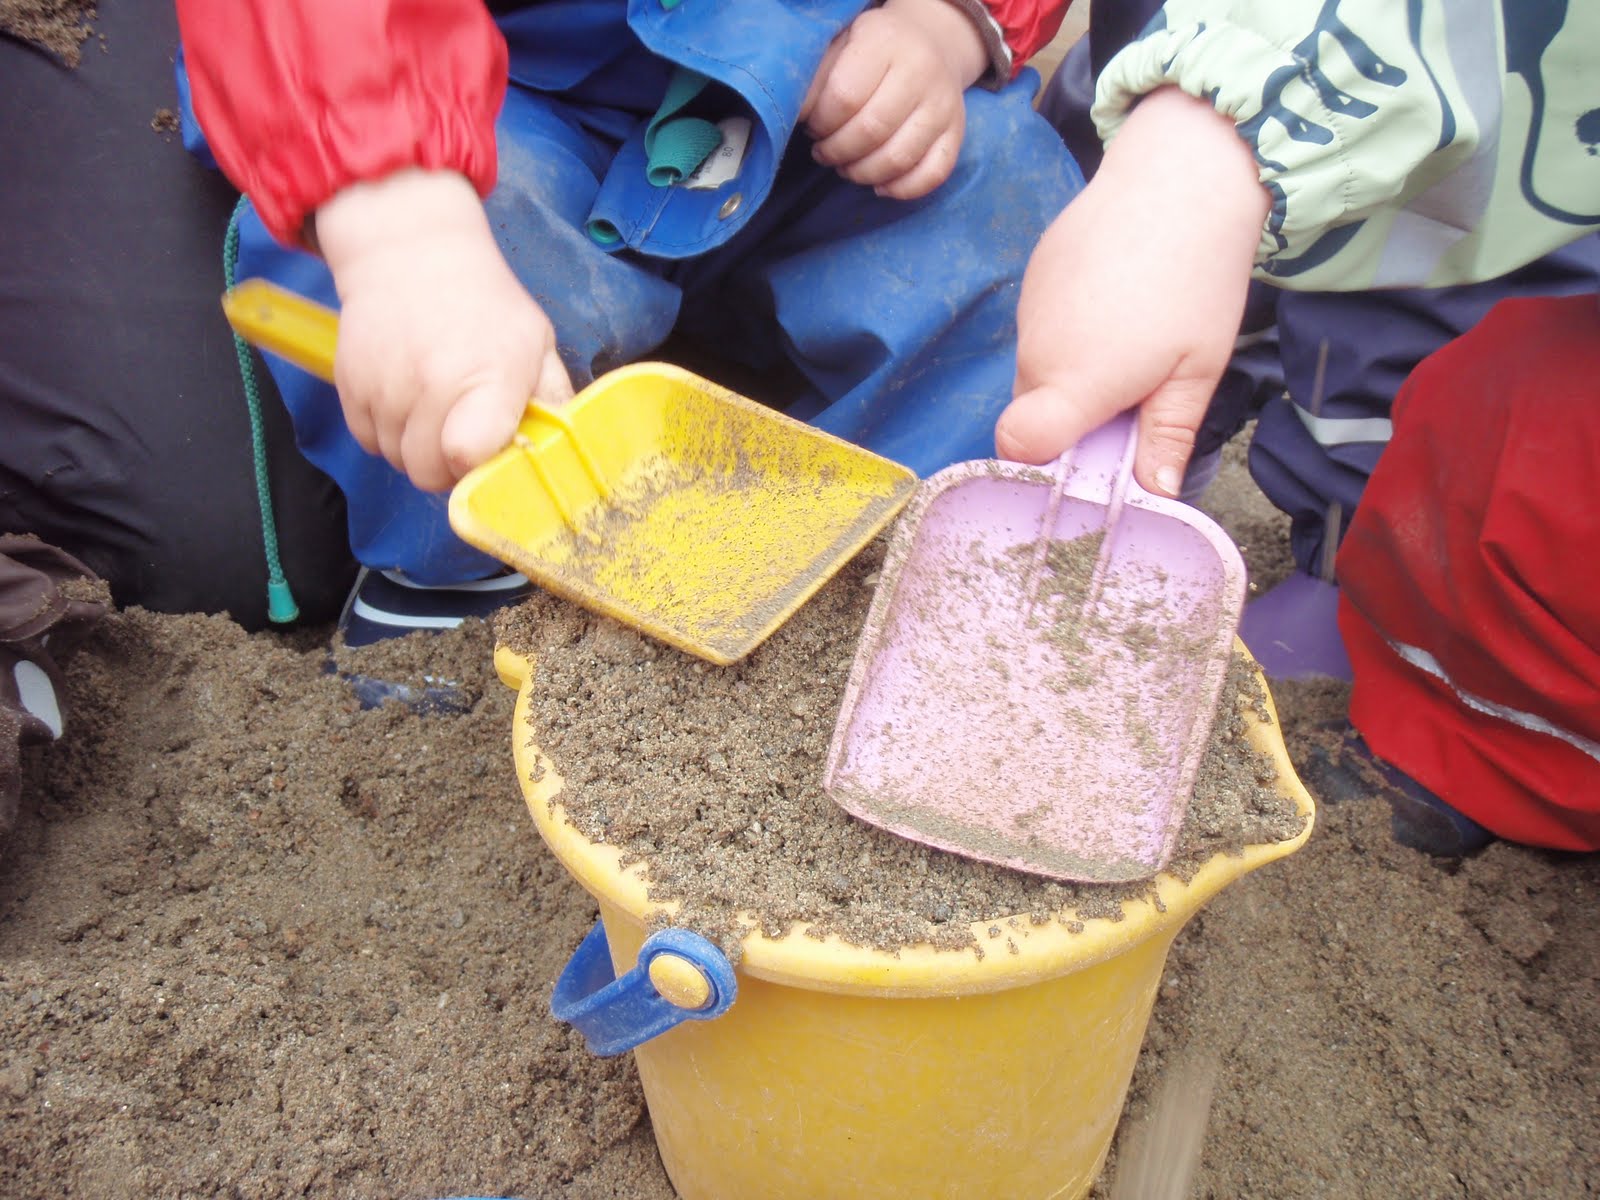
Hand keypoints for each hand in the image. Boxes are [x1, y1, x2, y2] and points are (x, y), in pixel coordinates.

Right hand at [313, 168, 573, 492]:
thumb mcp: (535, 342)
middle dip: (447, 466)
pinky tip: (406, 399)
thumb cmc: (485, 306)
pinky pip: (366, 441)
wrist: (412, 255)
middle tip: (462, 433)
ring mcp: (385, 388)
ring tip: (435, 407)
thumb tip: (562, 447)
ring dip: (416, 447)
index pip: (467, 456)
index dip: (478, 468)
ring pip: (396, 460)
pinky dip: (386, 431)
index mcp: (487, 379)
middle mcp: (429, 386)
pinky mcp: (350, 386)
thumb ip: (551, 398)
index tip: (488, 452)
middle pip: (428, 474)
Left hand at [800, 0, 986, 199]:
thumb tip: (797, 116)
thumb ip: (815, 78)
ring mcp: (944, 105)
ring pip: (898, 158)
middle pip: (871, 132)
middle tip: (824, 151)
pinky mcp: (956, 133)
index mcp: (886, 41)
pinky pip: (932, 175)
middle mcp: (921, 72)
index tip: (812, 125)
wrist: (931, 43)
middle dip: (836, 151)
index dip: (820, 122)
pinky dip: (901, 189)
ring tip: (845, 166)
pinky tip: (879, 184)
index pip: (845, 97)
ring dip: (862, 173)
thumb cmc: (872, 50)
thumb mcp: (840, 45)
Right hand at [997, 88, 1269, 496]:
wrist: (1181, 174)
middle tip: (1132, 401)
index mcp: (1075, 382)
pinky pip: (1041, 330)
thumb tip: (1154, 496)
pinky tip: (1116, 304)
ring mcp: (1031, 311)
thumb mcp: (1196, 369)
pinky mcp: (1035, 278)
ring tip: (1132, 342)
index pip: (1015, 446)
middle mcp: (1037, 351)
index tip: (1083, 460)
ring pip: (1038, 372)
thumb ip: (1167, 436)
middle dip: (1072, 422)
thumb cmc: (1197, 278)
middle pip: (1032, 414)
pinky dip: (1069, 335)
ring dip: (1072, 376)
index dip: (1038, 465)